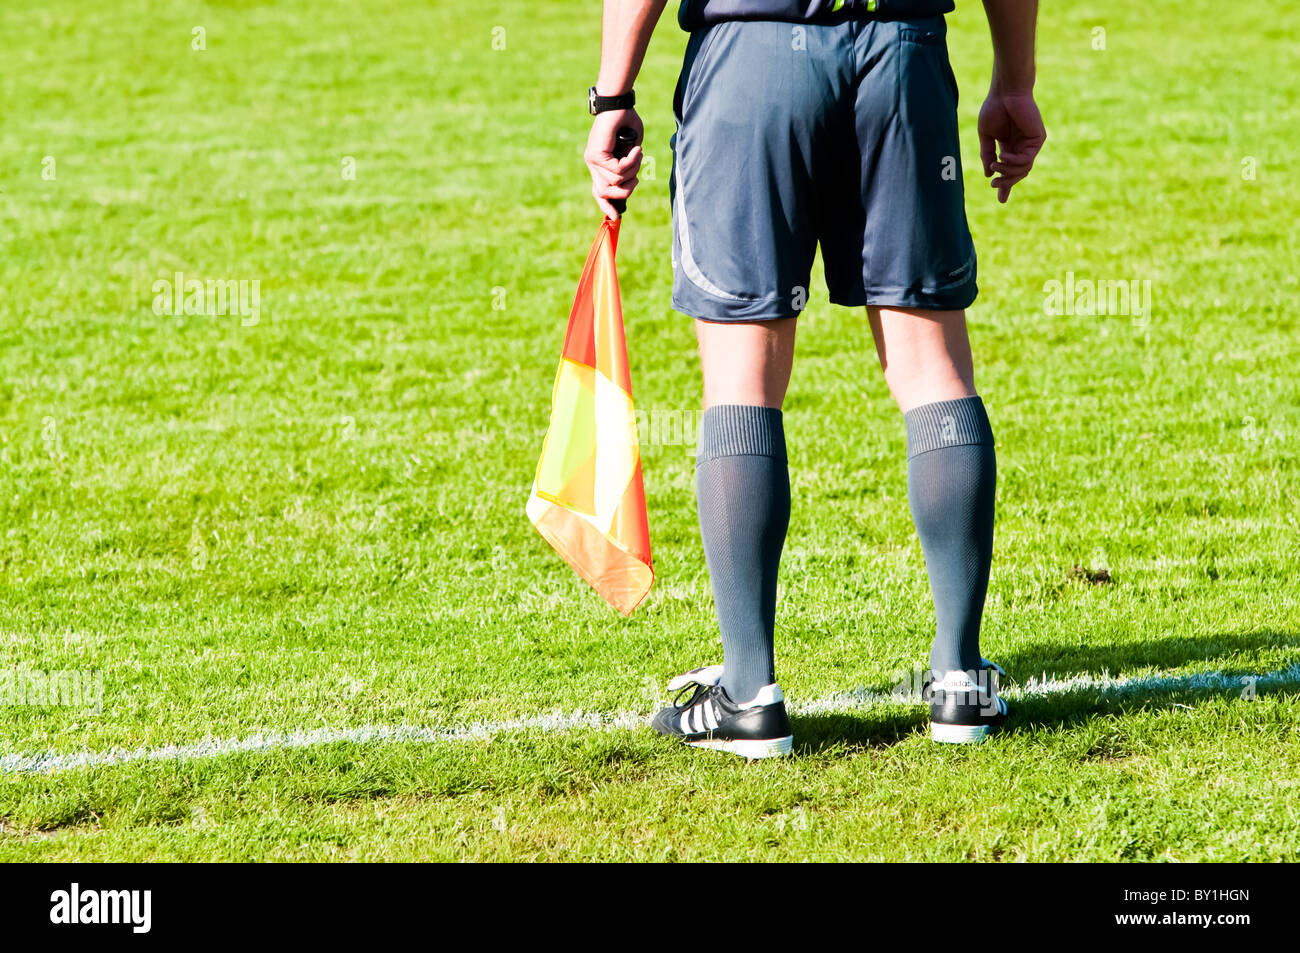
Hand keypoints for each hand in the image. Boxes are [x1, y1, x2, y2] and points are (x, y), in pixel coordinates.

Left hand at [584, 108, 642, 218]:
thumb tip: (628, 186)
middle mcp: (593, 164)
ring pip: (616, 181)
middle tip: (637, 176)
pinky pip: (618, 170)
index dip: (606, 205)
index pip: (598, 191)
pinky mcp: (597, 154)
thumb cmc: (627, 123)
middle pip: (607, 192)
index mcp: (599, 165)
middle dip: (627, 189)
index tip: (616, 216)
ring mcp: (593, 159)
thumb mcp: (630, 151)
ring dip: (633, 170)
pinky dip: (632, 161)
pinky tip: (636, 149)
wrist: (619, 105)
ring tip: (637, 155)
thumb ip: (628, 168)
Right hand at [977, 88, 1044, 202]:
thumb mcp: (987, 137)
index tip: (1001, 200)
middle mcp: (1022, 147)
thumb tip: (988, 173)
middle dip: (1005, 182)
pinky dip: (1014, 162)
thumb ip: (987, 155)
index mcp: (1010, 147)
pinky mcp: (1037, 139)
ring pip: (1023, 170)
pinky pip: (1026, 160)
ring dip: (1007, 172)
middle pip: (1018, 174)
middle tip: (994, 184)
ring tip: (996, 165)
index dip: (1005, 185)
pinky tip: (1003, 157)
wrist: (1005, 92)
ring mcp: (1031, 144)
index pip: (1009, 170)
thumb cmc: (995, 109)